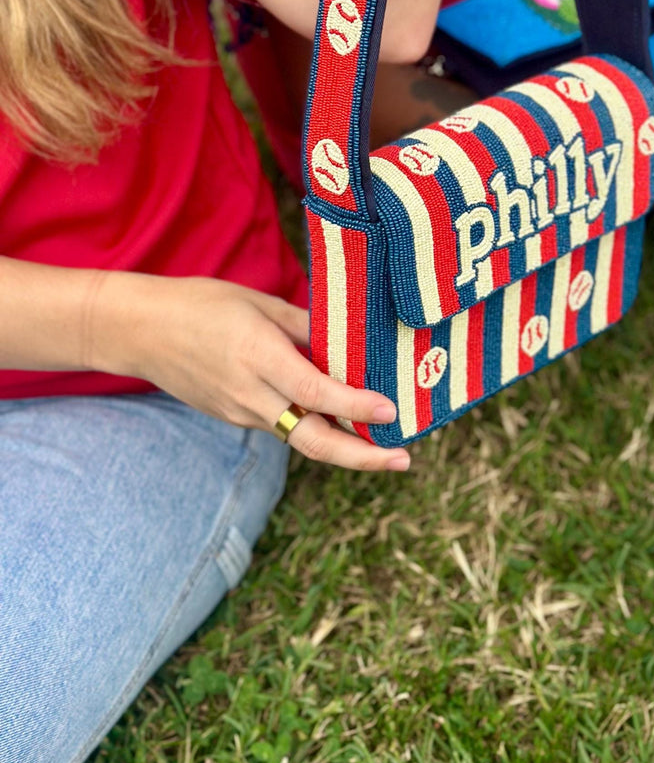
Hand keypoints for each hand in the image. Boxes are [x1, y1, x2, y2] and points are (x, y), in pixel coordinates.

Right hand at [95, 271, 409, 472]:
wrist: (140, 331)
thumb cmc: (202, 304)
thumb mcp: (258, 302)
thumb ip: (304, 325)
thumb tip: (346, 343)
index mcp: (258, 358)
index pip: (315, 393)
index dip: (356, 405)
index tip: (391, 412)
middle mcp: (252, 395)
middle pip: (314, 440)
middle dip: (363, 456)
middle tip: (404, 459)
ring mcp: (241, 413)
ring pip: (302, 438)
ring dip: (345, 445)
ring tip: (386, 442)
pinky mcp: (236, 417)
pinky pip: (284, 427)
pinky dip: (316, 427)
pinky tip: (341, 420)